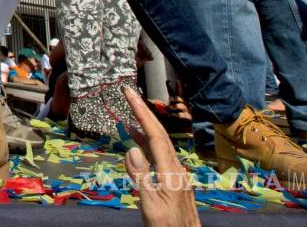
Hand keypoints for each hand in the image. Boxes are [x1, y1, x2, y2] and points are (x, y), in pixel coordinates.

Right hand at [122, 87, 199, 226]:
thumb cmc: (167, 226)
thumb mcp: (151, 203)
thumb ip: (141, 176)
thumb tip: (131, 148)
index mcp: (171, 171)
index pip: (155, 135)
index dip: (141, 112)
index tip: (130, 95)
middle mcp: (176, 169)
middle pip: (160, 134)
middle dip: (144, 112)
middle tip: (129, 94)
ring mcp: (177, 175)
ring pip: (161, 144)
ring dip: (145, 127)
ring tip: (129, 115)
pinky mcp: (174, 182)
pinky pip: (160, 156)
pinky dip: (147, 145)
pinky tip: (139, 146)